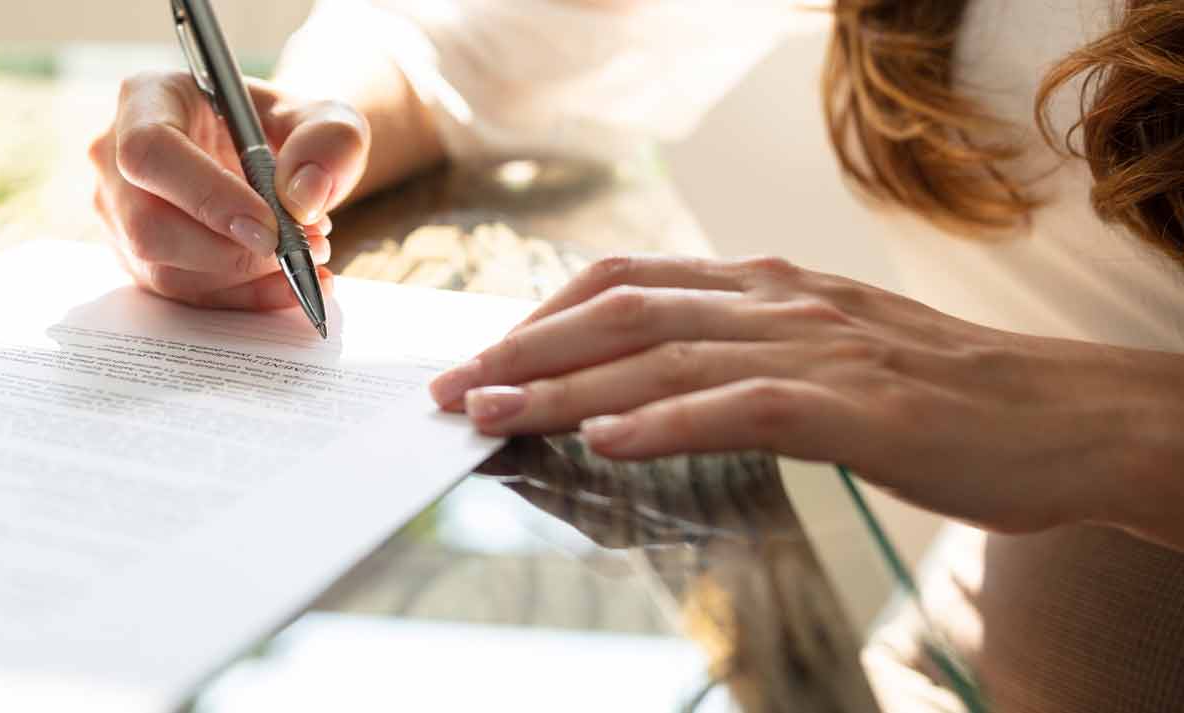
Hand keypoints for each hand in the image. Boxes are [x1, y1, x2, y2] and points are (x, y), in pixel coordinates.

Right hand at [89, 72, 368, 308]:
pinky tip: (287, 284)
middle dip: (229, 252)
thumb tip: (303, 198)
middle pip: (147, 225)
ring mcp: (118, 213)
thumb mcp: (323, 116)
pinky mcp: (136, 258)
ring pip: (162, 271)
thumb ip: (328, 141)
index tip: (269, 226)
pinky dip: (241, 298)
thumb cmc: (284, 127)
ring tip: (302, 258)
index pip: (151, 152)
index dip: (206, 196)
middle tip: (296, 247)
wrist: (269, 155)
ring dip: (241, 279)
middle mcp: (114, 158)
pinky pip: (182, 294)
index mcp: (146, 99)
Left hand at [427, 255, 1183, 540]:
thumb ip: (744, 351)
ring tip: (495, 411)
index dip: (545, 315)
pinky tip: (607, 438)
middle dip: (527, 351)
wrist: (1066, 418)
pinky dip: (666, 422)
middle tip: (455, 389)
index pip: (629, 284)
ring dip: (567, 388)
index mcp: (770, 289)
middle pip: (624, 316)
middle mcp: (781, 305)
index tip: (484, 352)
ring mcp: (819, 351)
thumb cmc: (942, 398)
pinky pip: (742, 409)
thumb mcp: (828, 352)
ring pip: (664, 360)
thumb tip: (648, 380)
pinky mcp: (857, 408)